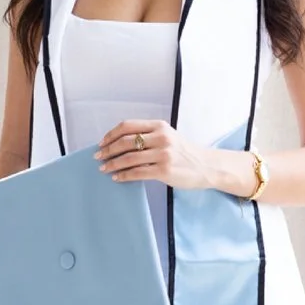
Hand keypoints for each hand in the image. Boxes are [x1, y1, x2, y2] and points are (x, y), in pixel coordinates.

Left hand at [95, 119, 218, 190]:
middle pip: (125, 141)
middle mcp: (161, 137)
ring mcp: (163, 154)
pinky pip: (137, 173)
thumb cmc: (183, 152)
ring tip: (104, 169)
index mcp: (159, 126)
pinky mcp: (164, 170)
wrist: (206, 166)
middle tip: (98, 157)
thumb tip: (118, 142)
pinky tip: (117, 178)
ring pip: (129, 158)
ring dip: (112, 164)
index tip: (101, 143)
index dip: (111, 134)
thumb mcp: (167, 136)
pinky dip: (124, 175)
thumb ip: (147, 135)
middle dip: (108, 150)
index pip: (127, 126)